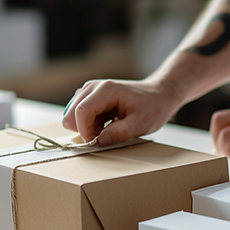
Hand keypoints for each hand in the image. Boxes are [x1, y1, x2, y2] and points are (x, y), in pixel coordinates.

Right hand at [62, 79, 180, 145]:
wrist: (158, 95)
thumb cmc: (152, 107)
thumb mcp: (140, 124)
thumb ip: (119, 133)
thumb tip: (98, 141)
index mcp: (106, 90)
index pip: (81, 112)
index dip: (85, 131)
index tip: (97, 142)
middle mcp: (94, 87)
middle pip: (71, 113)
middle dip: (84, 130)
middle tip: (105, 134)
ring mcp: (90, 91)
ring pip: (72, 115)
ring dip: (87, 127)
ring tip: (108, 126)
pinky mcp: (90, 97)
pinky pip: (78, 115)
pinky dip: (89, 124)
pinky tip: (106, 122)